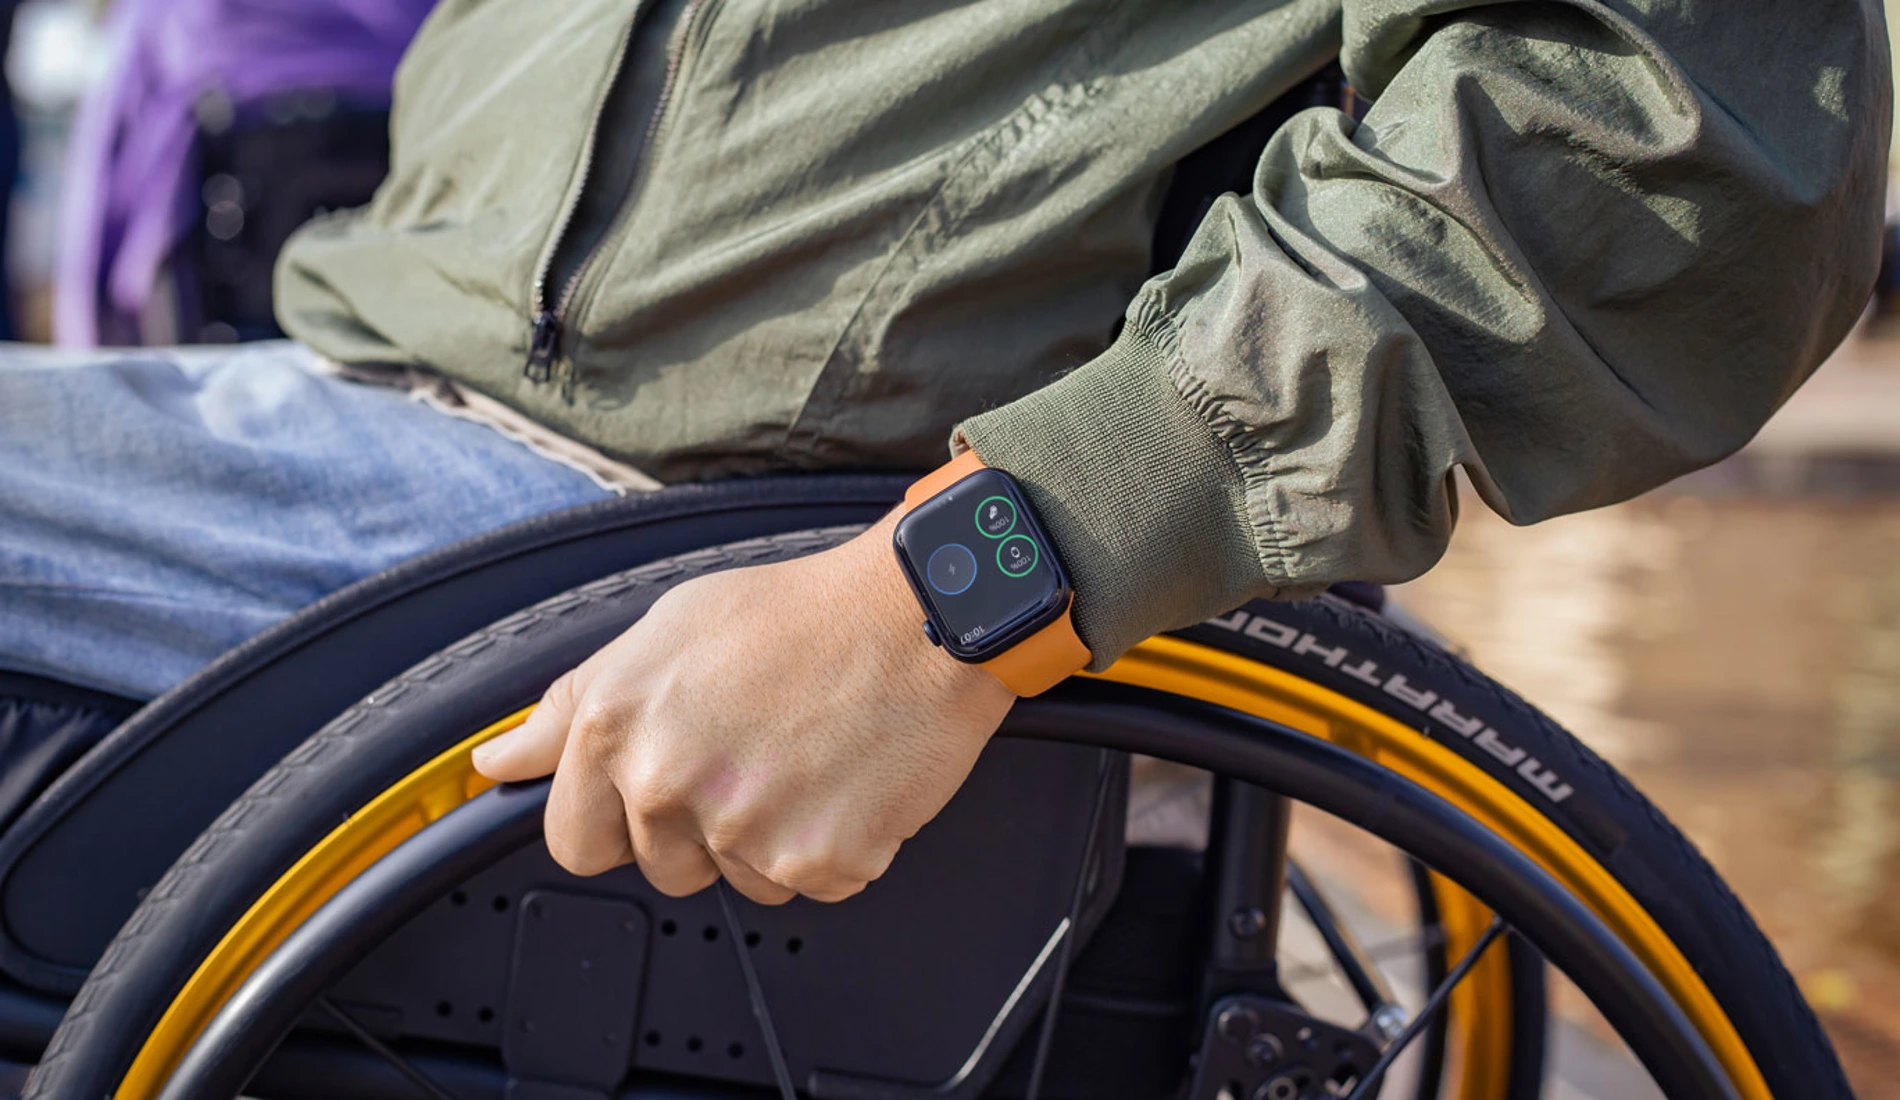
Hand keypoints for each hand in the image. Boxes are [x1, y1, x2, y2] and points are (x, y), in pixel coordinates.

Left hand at [471, 512, 1015, 902]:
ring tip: (804, 756)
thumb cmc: (801, 614)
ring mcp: (744, 831)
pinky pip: (811, 884)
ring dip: (769, 839)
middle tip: (753, 755)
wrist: (918, 617)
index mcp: (618, 727)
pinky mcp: (819, 862)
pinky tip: (843, 779)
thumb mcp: (665, 631)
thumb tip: (500, 762)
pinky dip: (833, 845)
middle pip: (660, 870)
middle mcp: (670, 784)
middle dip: (698, 831)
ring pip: (739, 881)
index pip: (575, 841)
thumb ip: (571, 706)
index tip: (664, 787)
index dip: (620, 817)